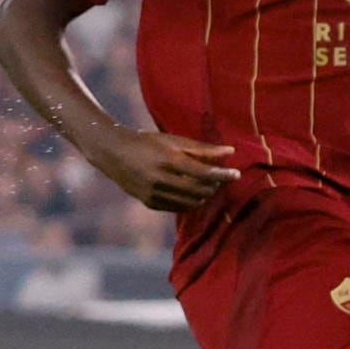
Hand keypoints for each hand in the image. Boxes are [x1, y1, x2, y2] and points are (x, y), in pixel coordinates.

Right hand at [93, 128, 239, 212]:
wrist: (113, 153)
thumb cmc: (147, 142)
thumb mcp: (173, 141)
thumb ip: (202, 149)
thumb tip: (230, 152)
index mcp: (168, 160)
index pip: (204, 172)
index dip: (223, 174)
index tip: (236, 174)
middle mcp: (161, 179)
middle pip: (199, 190)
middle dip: (214, 186)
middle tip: (219, 179)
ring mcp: (153, 193)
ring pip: (190, 203)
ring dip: (203, 196)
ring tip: (207, 186)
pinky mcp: (149, 202)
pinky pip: (177, 207)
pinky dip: (189, 202)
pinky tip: (191, 193)